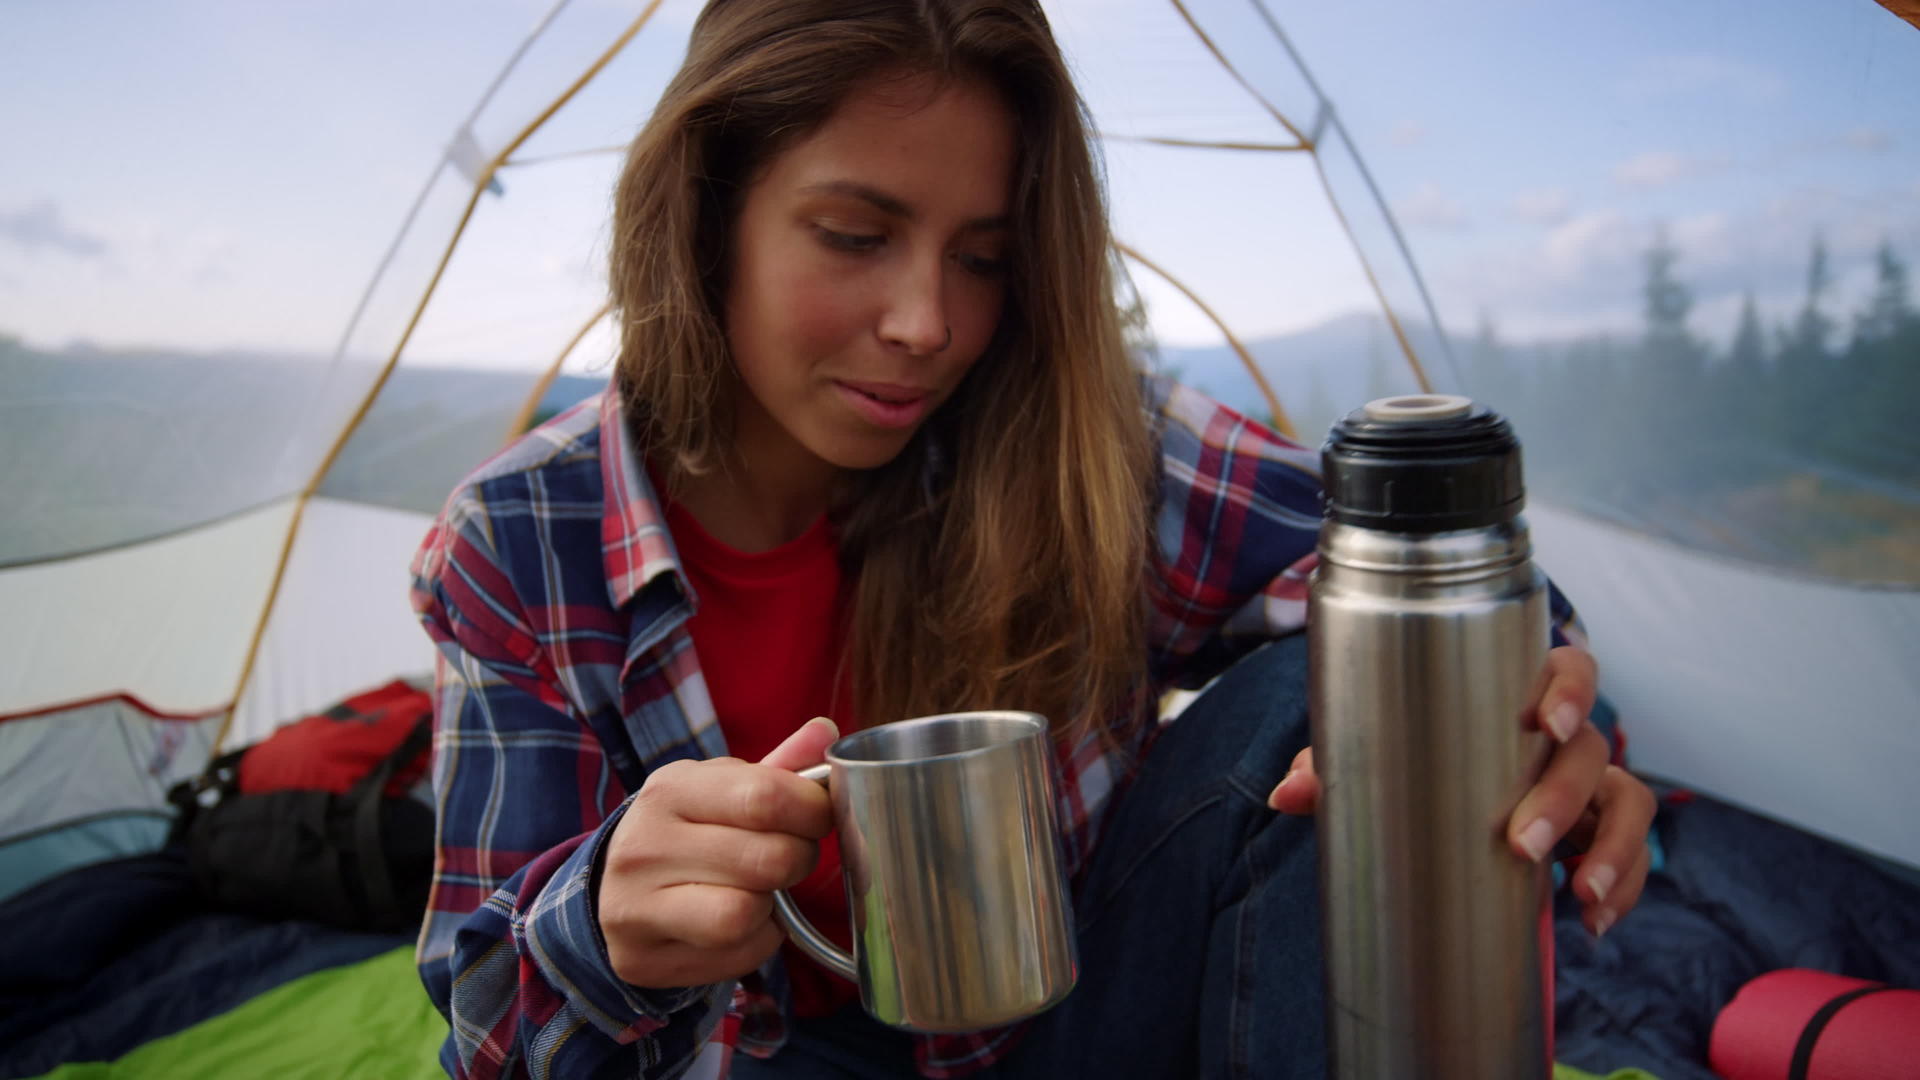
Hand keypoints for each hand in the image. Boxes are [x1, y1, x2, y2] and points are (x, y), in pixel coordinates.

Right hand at [596, 716, 837, 987]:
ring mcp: (634, 906)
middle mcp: (644, 845)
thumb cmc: (688, 831)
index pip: (765, 796)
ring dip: (772, 907)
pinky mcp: (639, 958)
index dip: (813, 810)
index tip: (818, 817)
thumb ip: (779, 767)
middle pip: (766, 860)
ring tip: (760, 892)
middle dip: (799, 860)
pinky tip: (739, 925)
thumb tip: (826, 731)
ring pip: (744, 914)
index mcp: (670, 789)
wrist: (612, 889)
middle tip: (791, 857)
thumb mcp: (724, 788)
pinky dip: (756, 943)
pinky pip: (734, 956)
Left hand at [1265, 646, 1655, 936]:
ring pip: (1629, 805)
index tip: (1547, 722)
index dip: (1569, 689)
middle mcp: (1566, 740)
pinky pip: (1630, 857)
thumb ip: (1336, 768)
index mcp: (1522, 698)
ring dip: (1615, 850)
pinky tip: (1594, 921)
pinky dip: (1621, 888)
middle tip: (1523, 844)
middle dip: (1564, 798)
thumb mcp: (1379, 758)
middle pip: (1591, 752)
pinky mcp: (1601, 835)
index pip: (1570, 670)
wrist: (1441, 803)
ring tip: (1580, 894)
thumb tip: (1285, 795)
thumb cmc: (1418, 759)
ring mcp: (1592, 787)